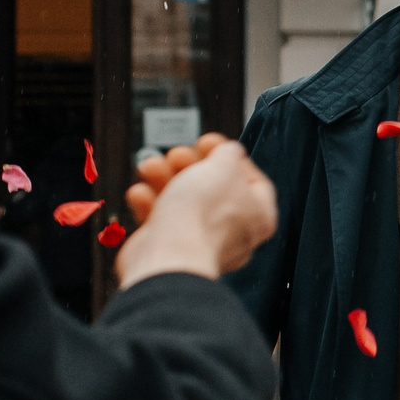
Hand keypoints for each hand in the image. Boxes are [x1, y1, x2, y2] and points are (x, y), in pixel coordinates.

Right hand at [115, 138, 276, 285]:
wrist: (168, 256)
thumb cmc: (203, 215)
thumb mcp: (224, 167)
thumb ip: (229, 154)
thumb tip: (227, 152)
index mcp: (259, 214)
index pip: (252, 179)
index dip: (229, 157)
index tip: (208, 143)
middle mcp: (233, 231)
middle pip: (213, 188)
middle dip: (190, 165)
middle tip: (177, 154)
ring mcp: (200, 241)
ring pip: (183, 201)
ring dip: (164, 178)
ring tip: (151, 166)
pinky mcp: (170, 248)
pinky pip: (161, 220)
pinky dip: (149, 203)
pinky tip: (141, 193)